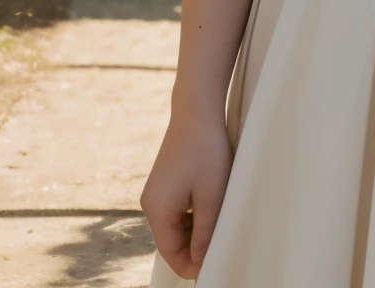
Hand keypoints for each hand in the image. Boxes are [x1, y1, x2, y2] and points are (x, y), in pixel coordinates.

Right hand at [140, 114, 232, 280]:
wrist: (196, 109)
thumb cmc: (205, 149)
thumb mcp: (211, 196)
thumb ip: (205, 234)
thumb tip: (200, 263)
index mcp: (157, 211)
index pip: (172, 255)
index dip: (194, 265)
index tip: (217, 261)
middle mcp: (150, 204)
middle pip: (173, 241)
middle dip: (196, 245)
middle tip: (223, 235)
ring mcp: (156, 192)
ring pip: (176, 226)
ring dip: (196, 227)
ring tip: (219, 212)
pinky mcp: (164, 182)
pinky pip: (177, 209)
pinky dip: (193, 213)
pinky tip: (211, 200)